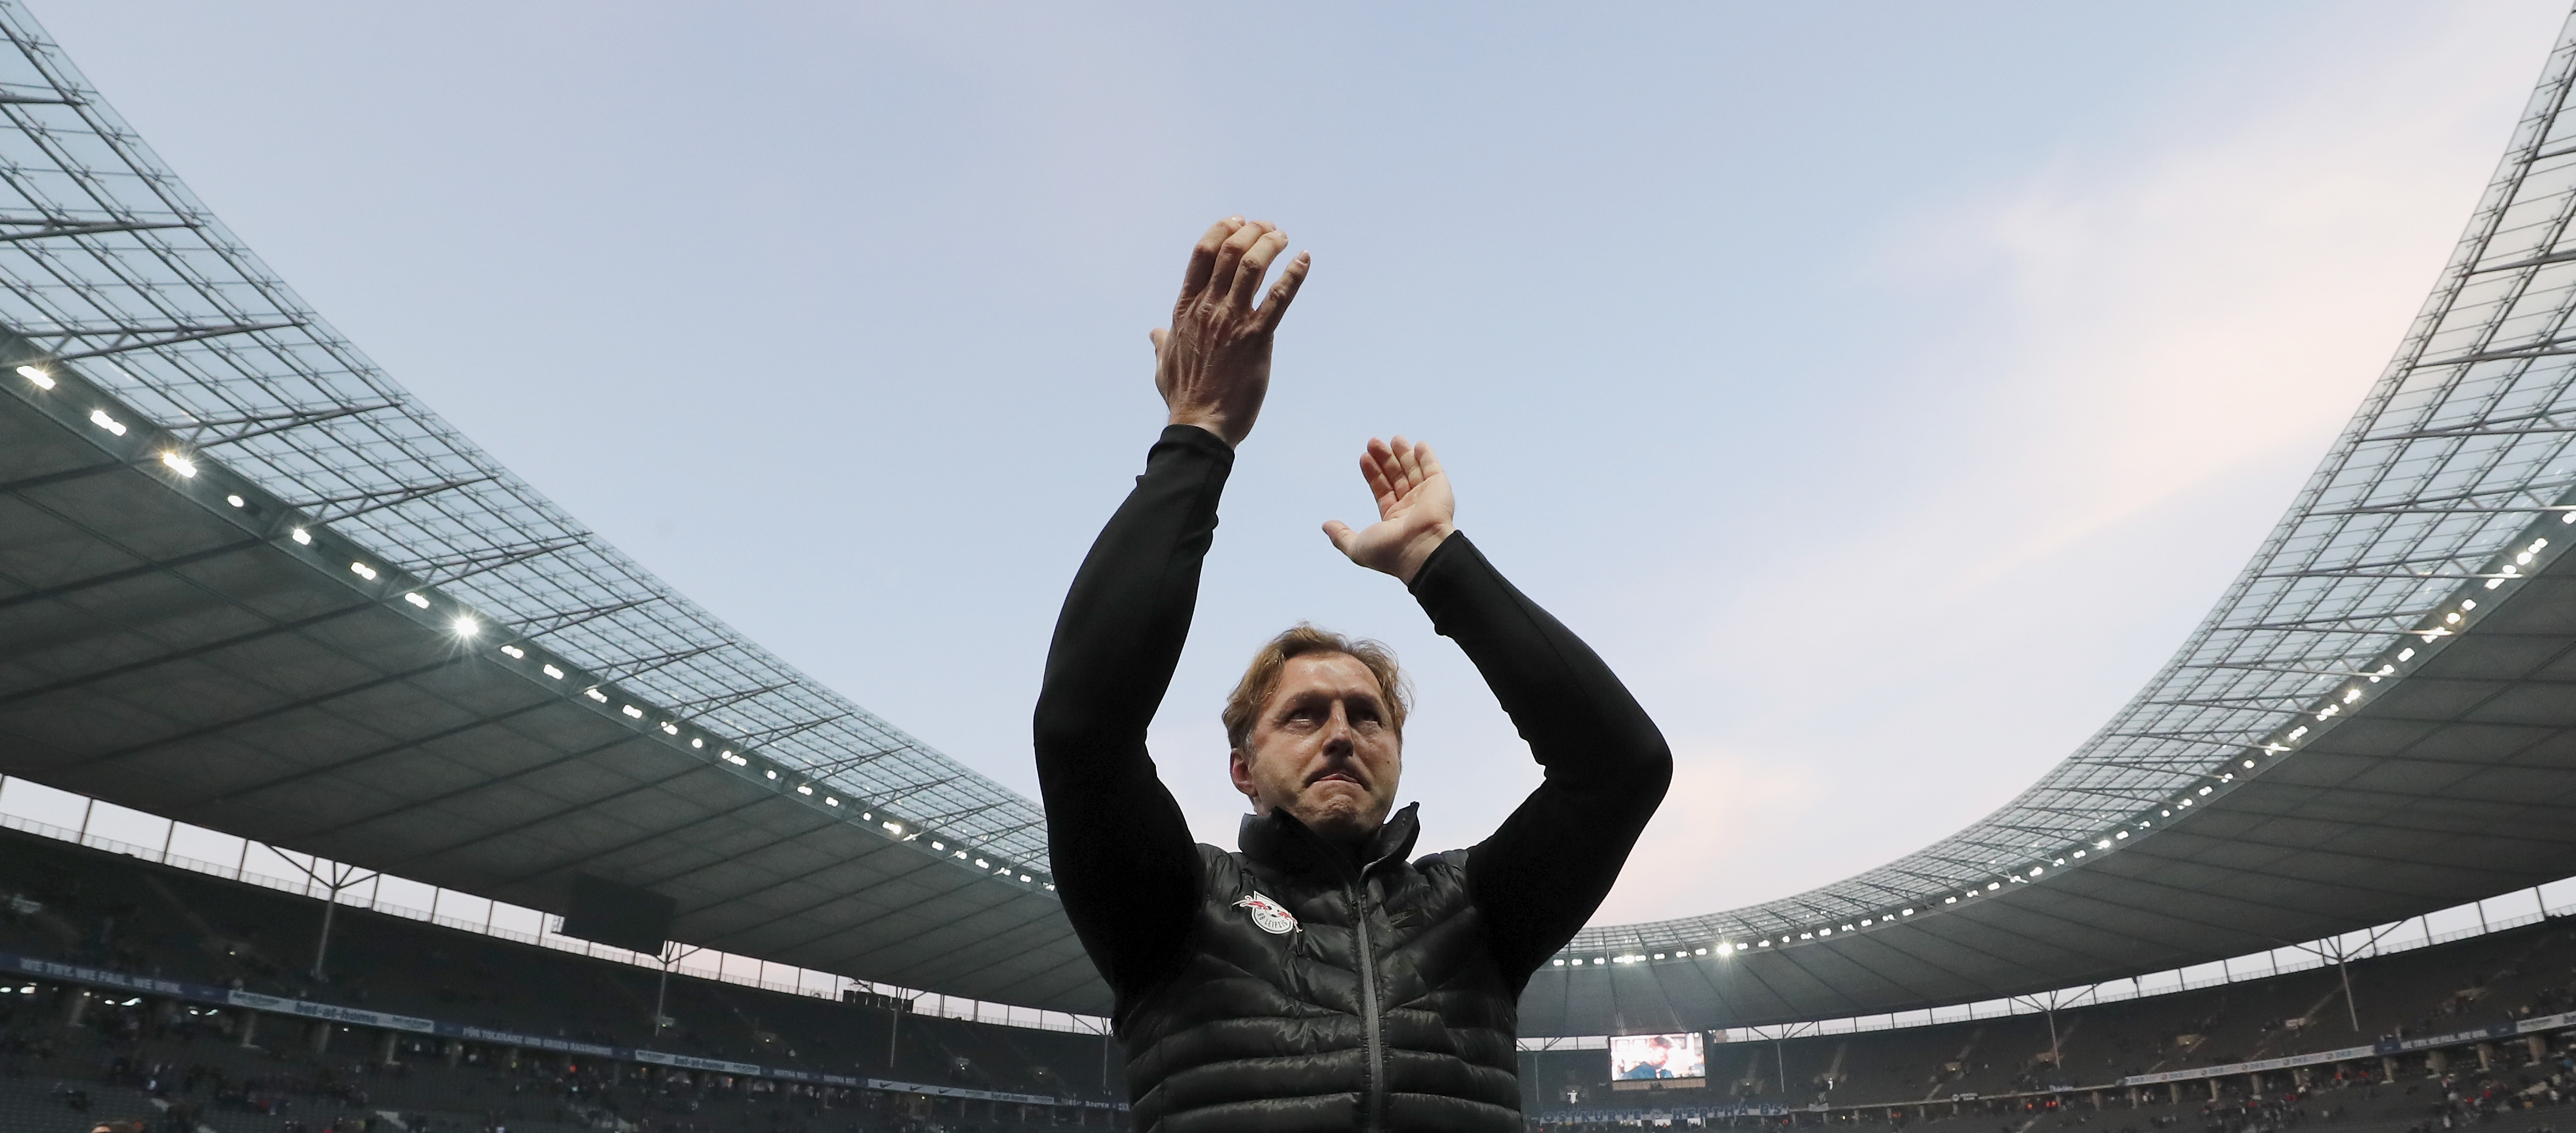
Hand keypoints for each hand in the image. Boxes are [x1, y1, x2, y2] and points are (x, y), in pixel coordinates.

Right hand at [1151, 217, 1309, 446]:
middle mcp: (1207, 308)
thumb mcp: (1164, 365)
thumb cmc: (1184, 398)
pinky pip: (1278, 298)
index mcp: (1185, 310)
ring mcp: (1231, 321)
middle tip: (1267, 228)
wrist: (1200, 426)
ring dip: (1271, 244)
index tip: (1236, 222)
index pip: (1201, 255)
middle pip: (1229, 252)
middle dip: (1251, 232)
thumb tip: (1154, 334)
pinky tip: (1304, 260)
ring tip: (1283, 237)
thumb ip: (1161, 344)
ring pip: (1252, 266)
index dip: (1220, 231)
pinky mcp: (1256, 339)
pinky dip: (1294, 274)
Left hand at [1324, 436, 1455, 583]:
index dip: (1373, 474)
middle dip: (1385, 460)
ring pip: (1414, 471)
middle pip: (1397, 477)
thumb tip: (1326, 526)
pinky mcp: (1440, 488)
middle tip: (1373, 442)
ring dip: (1404, 454)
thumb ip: (1341, 536)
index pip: (1382, 491)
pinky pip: (1433, 469)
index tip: (1364, 457)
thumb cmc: (1390, 550)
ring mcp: (1426, 498)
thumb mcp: (1357, 547)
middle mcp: (1411, 508)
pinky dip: (1427, 456)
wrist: (1420, 549)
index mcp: (1394, 521)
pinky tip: (1419, 445)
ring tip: (1394, 439)